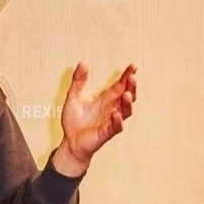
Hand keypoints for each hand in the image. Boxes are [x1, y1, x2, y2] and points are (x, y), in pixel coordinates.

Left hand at [53, 62, 136, 176]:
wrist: (69, 140)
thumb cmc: (74, 119)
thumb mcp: (74, 95)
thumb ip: (79, 80)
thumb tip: (83, 62)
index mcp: (106, 98)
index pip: (120, 85)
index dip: (127, 76)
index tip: (134, 66)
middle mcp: (112, 108)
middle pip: (127, 96)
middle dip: (132, 87)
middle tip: (133, 77)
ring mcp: (111, 121)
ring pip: (126, 111)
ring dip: (127, 103)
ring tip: (127, 93)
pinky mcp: (106, 133)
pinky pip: (116, 127)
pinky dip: (117, 120)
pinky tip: (116, 113)